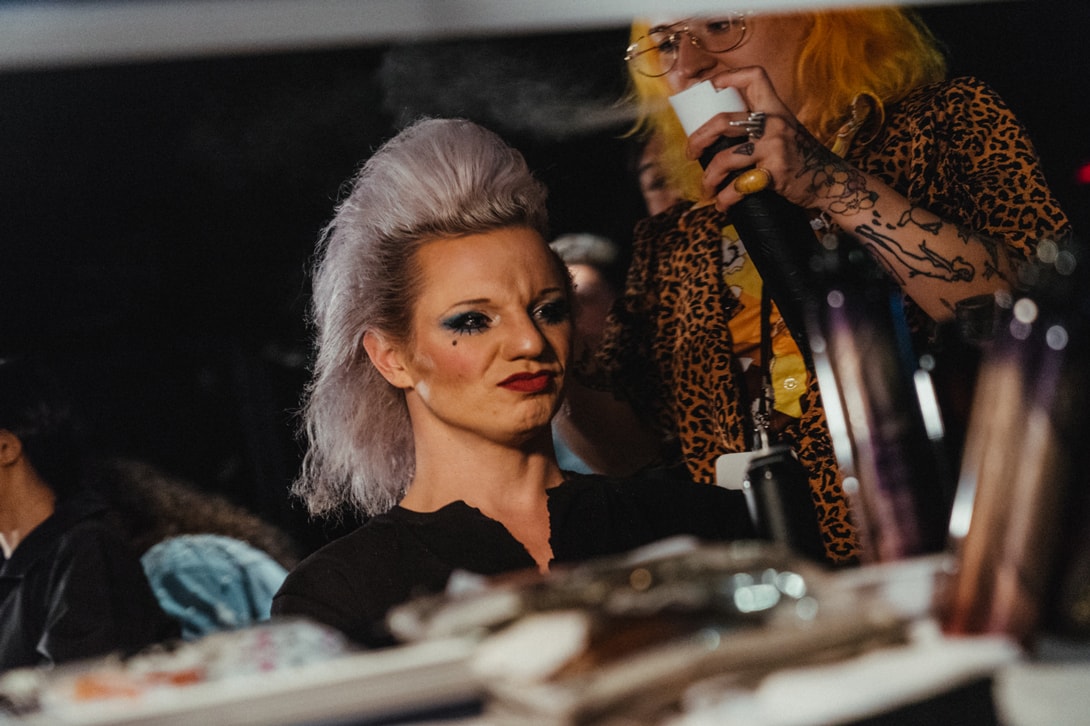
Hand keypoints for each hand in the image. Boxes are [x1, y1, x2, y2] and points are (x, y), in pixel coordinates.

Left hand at [684, 66, 846, 212]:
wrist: (830, 181)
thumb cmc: (801, 157)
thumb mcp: (785, 131)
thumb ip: (761, 125)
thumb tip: (720, 134)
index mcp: (775, 108)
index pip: (754, 76)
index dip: (728, 77)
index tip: (708, 87)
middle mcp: (774, 123)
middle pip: (723, 122)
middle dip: (699, 139)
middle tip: (691, 153)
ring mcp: (775, 147)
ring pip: (725, 158)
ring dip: (709, 178)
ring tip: (707, 189)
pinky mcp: (775, 172)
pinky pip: (740, 186)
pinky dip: (726, 198)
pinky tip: (723, 204)